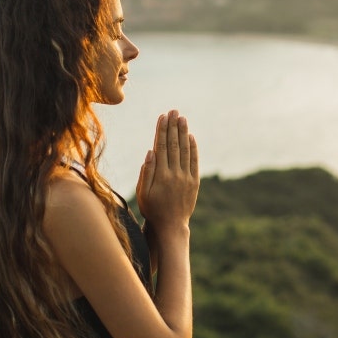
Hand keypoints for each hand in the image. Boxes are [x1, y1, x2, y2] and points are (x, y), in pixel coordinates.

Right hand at [136, 110, 199, 229]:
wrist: (171, 226)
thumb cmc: (152, 209)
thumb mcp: (143, 193)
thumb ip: (147, 172)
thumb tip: (150, 152)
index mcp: (161, 175)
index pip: (161, 147)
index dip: (162, 130)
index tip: (162, 117)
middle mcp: (175, 174)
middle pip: (174, 145)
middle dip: (173, 126)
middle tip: (173, 111)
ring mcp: (186, 178)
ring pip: (185, 150)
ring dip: (184, 133)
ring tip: (182, 118)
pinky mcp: (194, 182)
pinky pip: (194, 161)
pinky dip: (193, 148)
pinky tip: (191, 137)